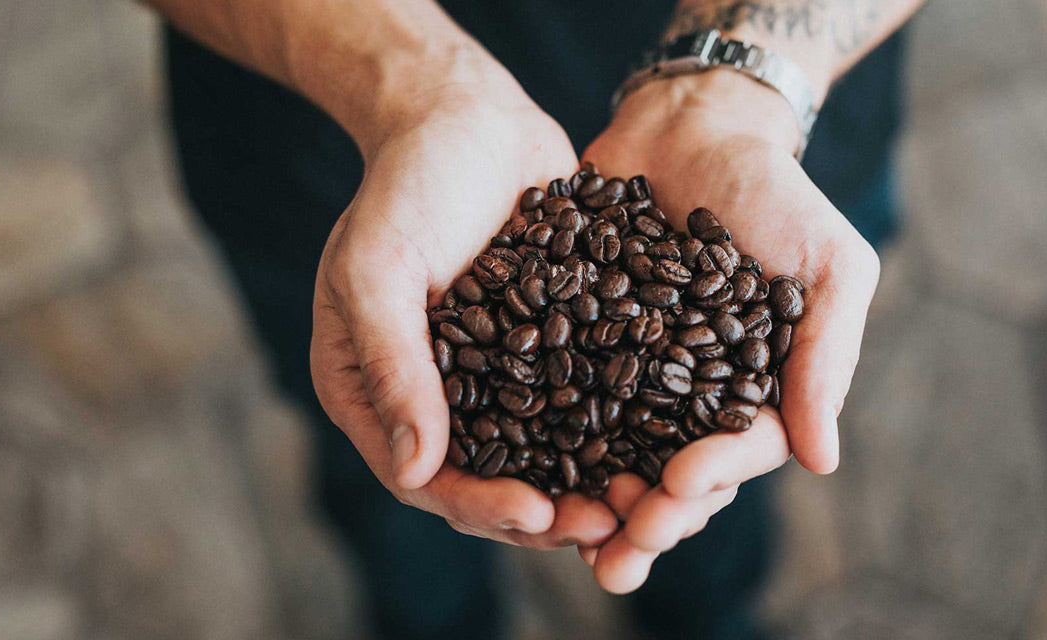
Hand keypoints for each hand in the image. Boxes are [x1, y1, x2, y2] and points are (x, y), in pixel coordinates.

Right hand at [310, 88, 617, 548]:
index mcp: (377, 393)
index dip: (482, 504)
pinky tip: (668, 442)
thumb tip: (416, 469)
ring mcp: (498, 376)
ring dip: (594, 483)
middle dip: (551, 511)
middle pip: (494, 480)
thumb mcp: (378, 270)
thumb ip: (394, 364)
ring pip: (546, 452)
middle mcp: (437, 398)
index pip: (428, 476)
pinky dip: (620, 427)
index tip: (540, 515)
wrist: (466, 118)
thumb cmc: (404, 185)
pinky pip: (584, 400)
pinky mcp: (551, 347)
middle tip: (613, 530)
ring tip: (649, 503)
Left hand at [577, 70, 881, 590]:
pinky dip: (544, 437)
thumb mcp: (830, 264)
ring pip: (617, 454)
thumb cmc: (777, 192)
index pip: (740, 451)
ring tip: (571, 540)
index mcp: (757, 389)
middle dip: (649, 519)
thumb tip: (823, 461)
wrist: (693, 126)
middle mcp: (694, 394)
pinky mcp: (582, 344)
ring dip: (595, 504)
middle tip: (618, 553)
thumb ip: (827, 356)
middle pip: (674, 474)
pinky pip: (563, 398)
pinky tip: (520, 469)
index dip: (712, 477)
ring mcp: (635, 373)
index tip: (680, 486)